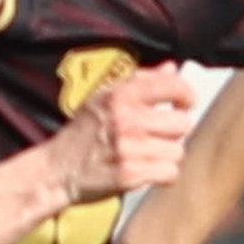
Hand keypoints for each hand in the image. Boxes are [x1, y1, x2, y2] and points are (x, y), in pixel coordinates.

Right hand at [56, 62, 195, 207]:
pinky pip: (170, 173)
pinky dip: (163, 175)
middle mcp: (126, 119)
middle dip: (174, 131)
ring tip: (150, 155)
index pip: (174, 85)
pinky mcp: (130, 175)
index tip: (184, 103)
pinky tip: (149, 170)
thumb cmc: (84, 132)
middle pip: (182, 123)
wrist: (57, 169)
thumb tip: (172, 67)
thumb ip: (141, 80)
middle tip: (159, 135)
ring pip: (178, 150)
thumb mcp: (104, 97)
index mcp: (121, 94)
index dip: (186, 96)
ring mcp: (129, 148)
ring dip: (168, 155)